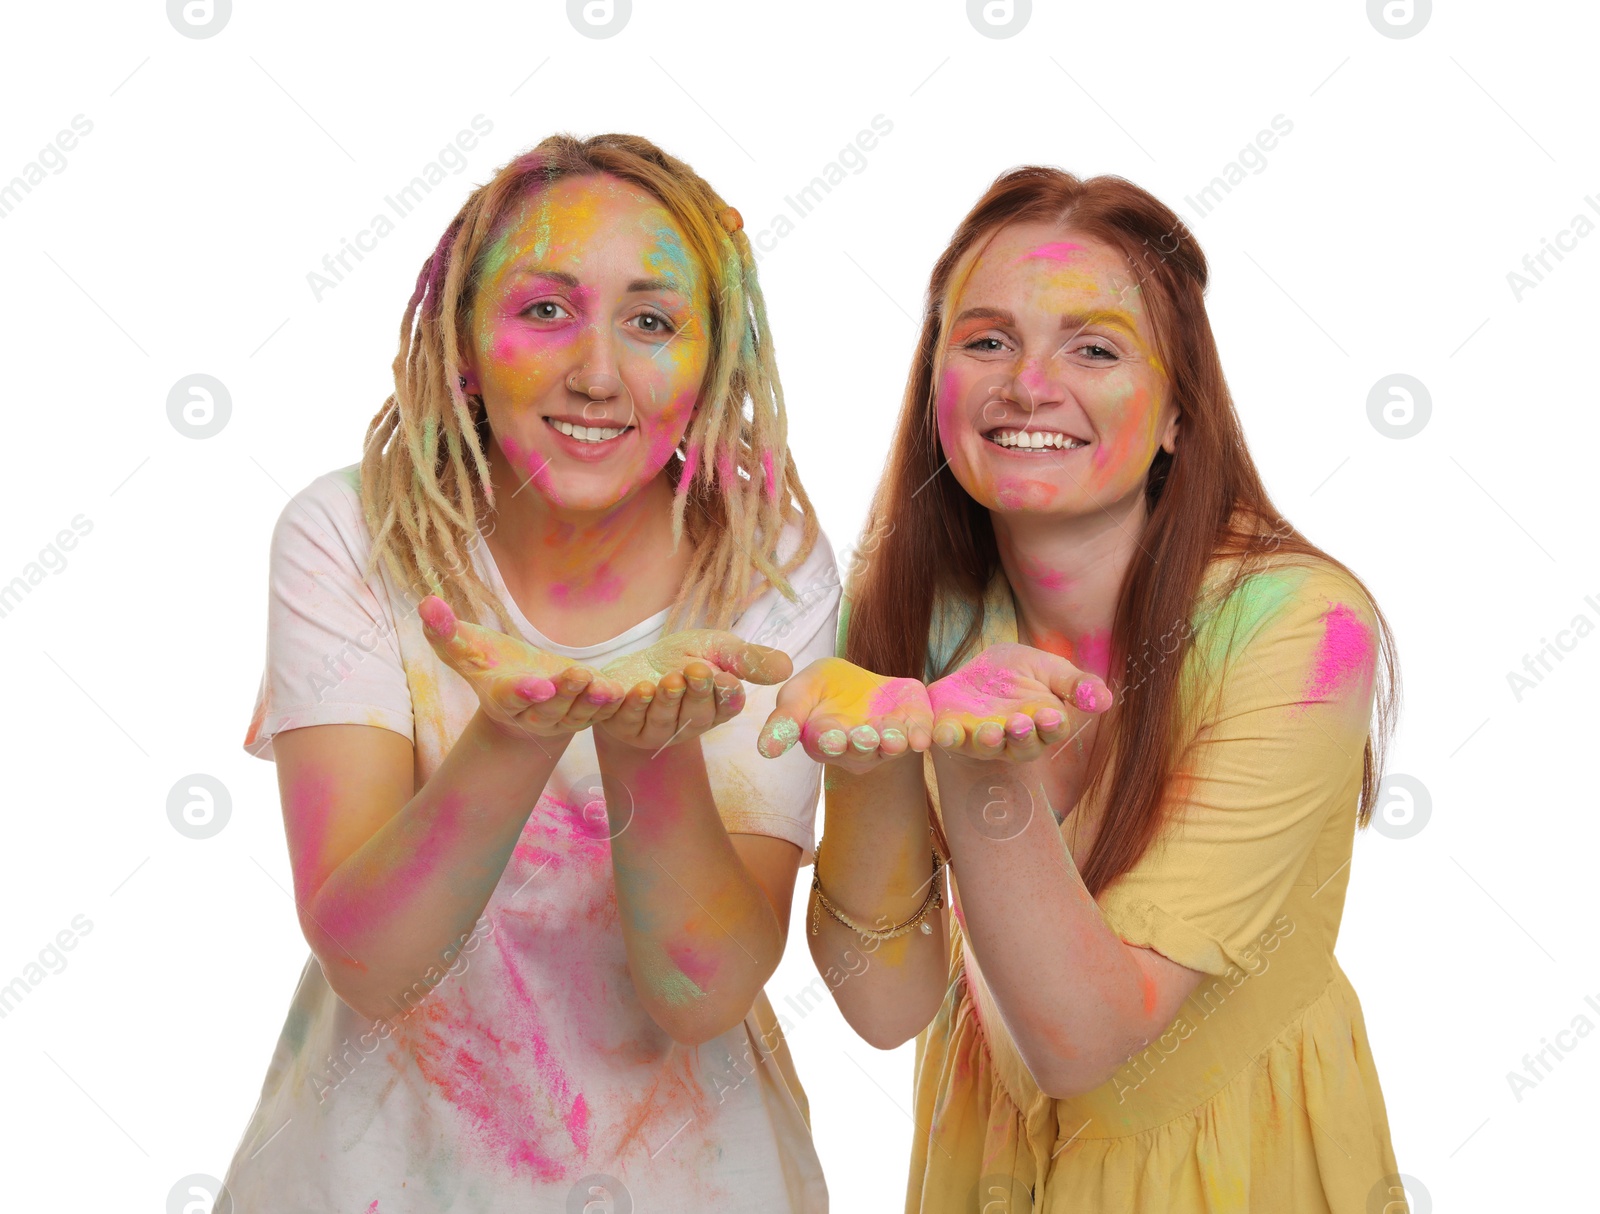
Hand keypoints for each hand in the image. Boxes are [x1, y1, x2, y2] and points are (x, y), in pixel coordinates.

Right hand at [418, 595, 624, 741]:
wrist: (524, 690)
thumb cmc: (492, 664)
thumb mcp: (469, 649)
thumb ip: (446, 632)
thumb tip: (425, 602)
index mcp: (503, 698)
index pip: (512, 697)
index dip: (523, 692)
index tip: (537, 684)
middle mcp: (534, 714)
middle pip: (551, 707)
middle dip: (565, 694)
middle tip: (577, 675)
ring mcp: (562, 719)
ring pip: (580, 714)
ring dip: (592, 702)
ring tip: (605, 687)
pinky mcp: (587, 716)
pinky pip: (603, 714)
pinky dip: (615, 705)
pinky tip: (627, 691)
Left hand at [596, 630, 791, 750]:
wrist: (636, 663)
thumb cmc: (681, 656)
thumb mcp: (717, 648)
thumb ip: (747, 658)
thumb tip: (786, 668)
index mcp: (716, 709)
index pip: (727, 707)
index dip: (726, 696)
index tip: (726, 679)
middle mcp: (689, 725)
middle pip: (697, 716)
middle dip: (697, 693)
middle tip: (696, 670)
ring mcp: (657, 730)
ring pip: (664, 721)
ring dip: (667, 700)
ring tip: (670, 679)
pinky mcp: (626, 726)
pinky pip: (629, 720)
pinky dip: (632, 704)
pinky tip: (635, 688)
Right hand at [756, 657, 933, 771]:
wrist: (860, 678)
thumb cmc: (823, 688)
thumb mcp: (800, 692)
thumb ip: (785, 718)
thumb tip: (764, 750)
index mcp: (827, 742)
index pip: (827, 745)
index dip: (830, 741)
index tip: (831, 736)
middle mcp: (858, 749)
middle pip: (861, 750)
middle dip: (863, 743)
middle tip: (863, 736)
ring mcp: (887, 741)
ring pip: (890, 747)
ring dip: (892, 742)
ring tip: (893, 737)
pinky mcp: (913, 726)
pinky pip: (918, 735)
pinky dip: (921, 735)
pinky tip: (923, 736)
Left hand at [926, 643, 1112, 762]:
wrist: (975, 671)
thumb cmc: (1019, 672)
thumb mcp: (1048, 669)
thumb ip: (1075, 684)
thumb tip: (1106, 700)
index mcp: (1042, 723)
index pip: (1052, 730)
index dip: (1051, 725)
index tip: (1050, 715)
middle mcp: (1013, 739)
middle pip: (1022, 747)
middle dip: (1020, 737)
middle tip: (1019, 723)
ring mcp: (981, 740)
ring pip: (987, 748)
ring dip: (988, 742)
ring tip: (989, 730)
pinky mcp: (953, 733)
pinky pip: (949, 740)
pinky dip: (946, 738)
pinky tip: (943, 732)